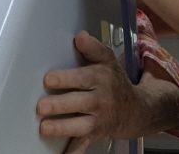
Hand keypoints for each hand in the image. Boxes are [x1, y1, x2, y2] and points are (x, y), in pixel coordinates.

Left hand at [36, 31, 147, 153]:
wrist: (137, 109)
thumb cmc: (115, 82)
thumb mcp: (107, 60)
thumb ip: (92, 48)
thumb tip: (80, 37)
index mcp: (100, 79)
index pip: (81, 78)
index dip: (65, 79)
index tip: (49, 79)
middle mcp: (99, 99)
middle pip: (79, 103)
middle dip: (60, 105)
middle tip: (41, 106)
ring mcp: (98, 119)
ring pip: (80, 125)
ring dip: (62, 127)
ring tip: (45, 128)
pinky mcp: (95, 134)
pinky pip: (84, 145)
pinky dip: (73, 152)